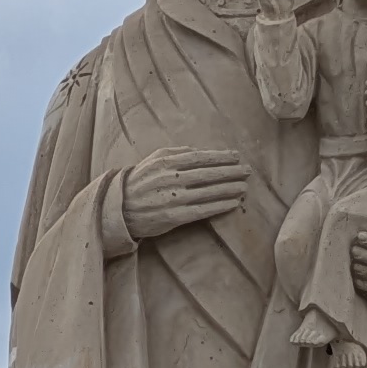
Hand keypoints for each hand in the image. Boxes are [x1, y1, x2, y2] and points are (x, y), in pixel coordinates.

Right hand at [115, 147, 251, 242]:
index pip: (201, 158)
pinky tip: (233, 203)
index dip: (221, 157)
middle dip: (231, 172)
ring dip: (230, 188)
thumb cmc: (138, 182)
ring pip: (209, 192)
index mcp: (167, 163)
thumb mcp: (152, 160)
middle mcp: (171, 179)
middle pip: (209, 174)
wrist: (118, 208)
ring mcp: (174, 198)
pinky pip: (203, 210)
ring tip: (244, 186)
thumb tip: (199, 151)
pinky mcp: (174, 217)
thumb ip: (175, 153)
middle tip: (248, 171)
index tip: (236, 156)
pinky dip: (220, 206)